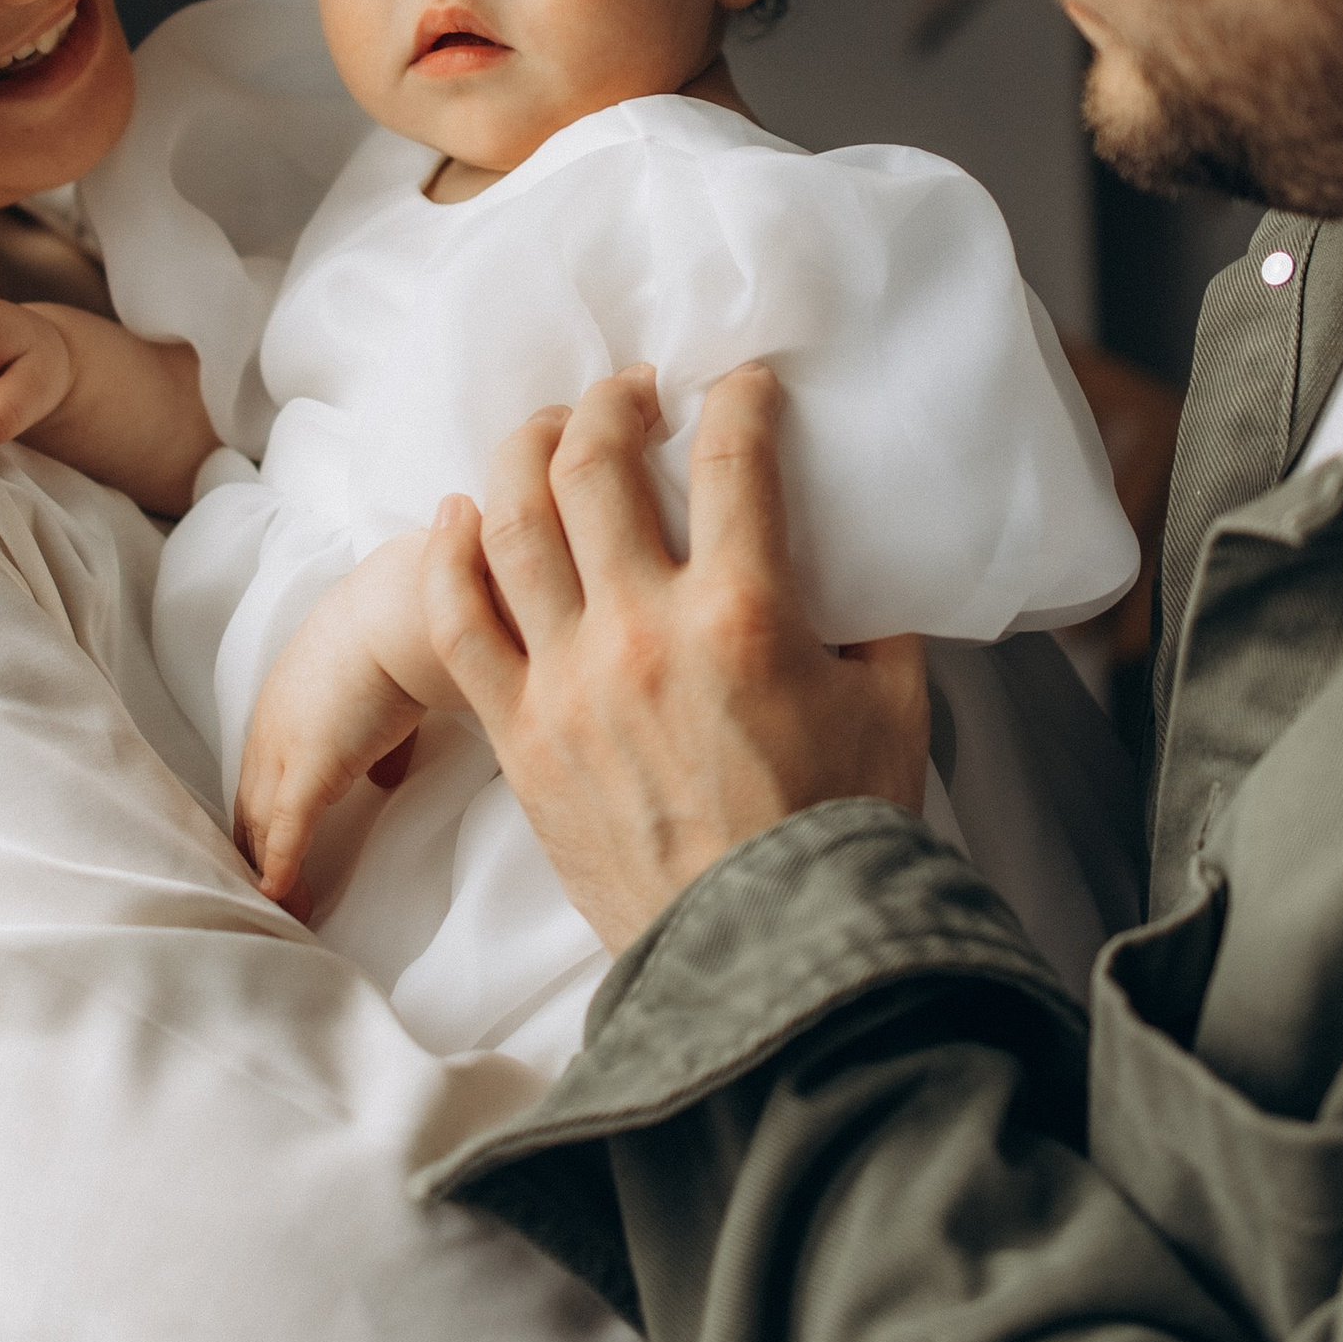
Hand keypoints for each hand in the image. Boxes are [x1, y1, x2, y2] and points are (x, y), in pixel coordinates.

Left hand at [235, 546, 437, 917]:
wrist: (398, 615)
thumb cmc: (398, 636)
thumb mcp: (381, 690)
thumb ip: (378, 736)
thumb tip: (387, 773)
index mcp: (285, 702)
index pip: (263, 770)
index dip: (266, 810)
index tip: (271, 843)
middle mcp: (271, 728)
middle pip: (250, 801)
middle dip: (255, 846)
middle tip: (266, 888)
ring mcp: (283, 750)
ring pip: (260, 823)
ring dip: (269, 868)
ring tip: (282, 907)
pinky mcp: (306, 772)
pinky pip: (286, 834)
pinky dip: (281, 868)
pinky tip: (283, 898)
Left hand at [423, 363, 927, 955]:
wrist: (759, 955)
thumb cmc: (837, 836)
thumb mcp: (893, 708)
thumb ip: (873, 622)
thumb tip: (857, 568)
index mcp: (743, 616)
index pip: (733, 458)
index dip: (739, 400)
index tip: (742, 386)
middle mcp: (641, 633)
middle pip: (593, 465)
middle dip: (610, 403)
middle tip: (632, 395)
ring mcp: (566, 683)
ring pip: (511, 523)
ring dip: (523, 452)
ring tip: (547, 431)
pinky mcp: (517, 736)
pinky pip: (456, 623)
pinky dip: (450, 554)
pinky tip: (461, 513)